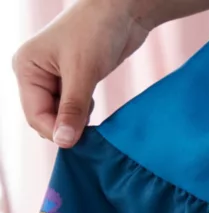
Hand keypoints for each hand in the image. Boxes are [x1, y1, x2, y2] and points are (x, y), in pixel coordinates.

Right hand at [12, 0, 150, 147]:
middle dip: (66, 127)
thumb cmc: (96, 32)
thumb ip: (72, 110)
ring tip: (92, 108)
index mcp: (26, 68)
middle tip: (90, 129)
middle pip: (46, 118)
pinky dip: (83, 113)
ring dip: (76, 121)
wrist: (121, 12)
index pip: (35, 116)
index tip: (82, 140)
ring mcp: (53, 78)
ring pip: (61, 116)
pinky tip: (93, 104)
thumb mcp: (83, 73)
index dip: (57, 132)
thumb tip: (63, 142)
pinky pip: (73, 109)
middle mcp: (35, 74)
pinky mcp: (72, 81)